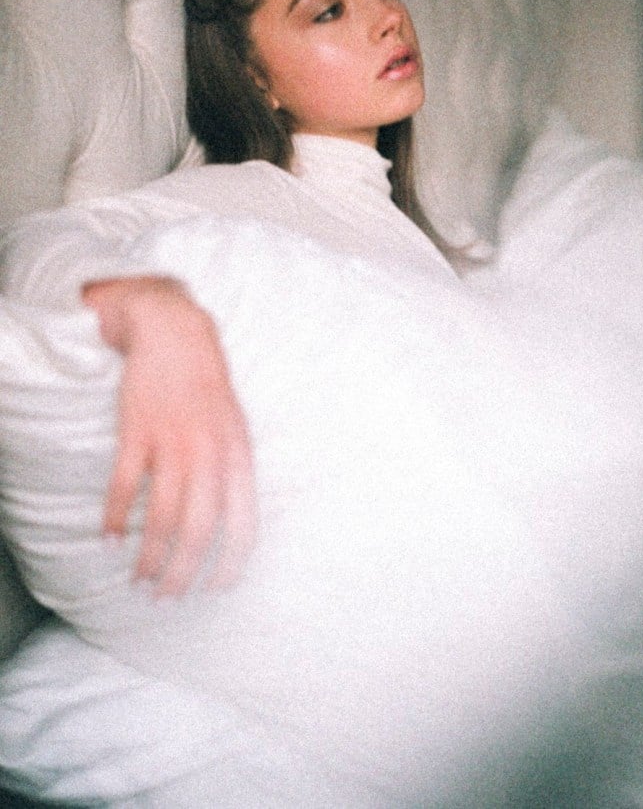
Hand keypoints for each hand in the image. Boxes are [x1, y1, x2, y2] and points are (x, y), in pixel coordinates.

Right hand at [82, 276, 255, 596]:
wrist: (175, 334)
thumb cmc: (209, 387)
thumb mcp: (237, 427)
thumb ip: (237, 472)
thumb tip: (237, 524)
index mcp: (238, 455)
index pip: (243, 523)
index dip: (230, 564)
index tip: (216, 589)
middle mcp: (208, 454)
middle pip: (198, 530)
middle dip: (183, 573)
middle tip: (167, 597)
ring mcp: (171, 443)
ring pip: (161, 517)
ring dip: (149, 557)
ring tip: (139, 580)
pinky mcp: (137, 432)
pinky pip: (125, 487)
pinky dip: (116, 519)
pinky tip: (110, 540)